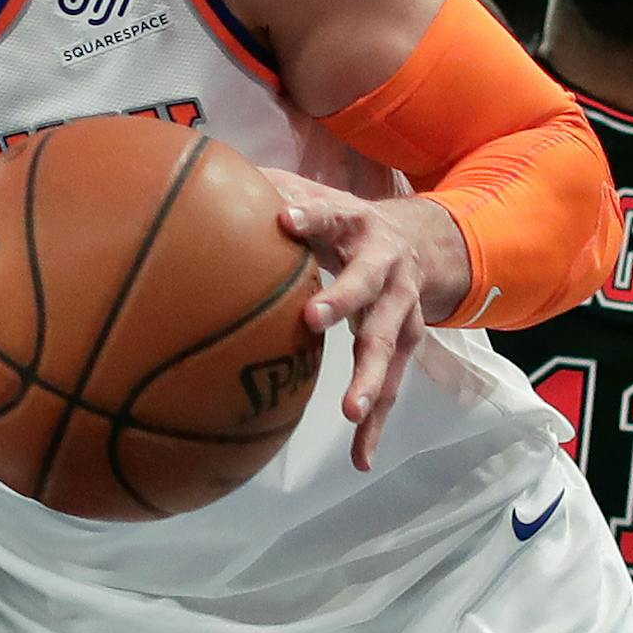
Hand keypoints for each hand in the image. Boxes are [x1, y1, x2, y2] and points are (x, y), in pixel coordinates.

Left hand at [262, 169, 427, 472]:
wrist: (422, 241)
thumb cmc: (345, 224)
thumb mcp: (319, 198)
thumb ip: (276, 189)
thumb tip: (211, 174)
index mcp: (357, 225)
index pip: (332, 217)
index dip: (311, 218)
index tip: (284, 220)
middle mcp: (387, 267)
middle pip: (368, 285)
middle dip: (343, 302)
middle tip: (312, 320)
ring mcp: (402, 309)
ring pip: (388, 346)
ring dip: (370, 378)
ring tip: (350, 412)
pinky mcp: (406, 345)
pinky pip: (392, 389)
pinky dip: (377, 425)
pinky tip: (361, 459)